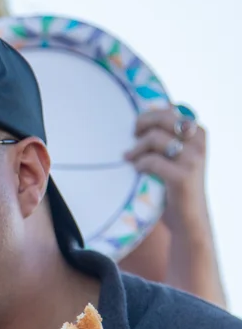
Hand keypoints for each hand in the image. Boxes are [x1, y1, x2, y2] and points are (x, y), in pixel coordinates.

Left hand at [124, 106, 207, 233]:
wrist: (188, 218)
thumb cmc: (175, 184)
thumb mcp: (177, 155)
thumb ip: (168, 135)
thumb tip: (148, 113)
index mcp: (198, 132)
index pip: (171, 110)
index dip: (150, 115)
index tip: (138, 129)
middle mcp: (199, 142)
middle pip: (163, 118)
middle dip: (141, 124)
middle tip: (131, 137)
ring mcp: (193, 159)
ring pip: (155, 138)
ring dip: (136, 148)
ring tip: (129, 158)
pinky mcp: (183, 177)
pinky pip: (152, 161)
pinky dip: (140, 164)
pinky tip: (137, 170)